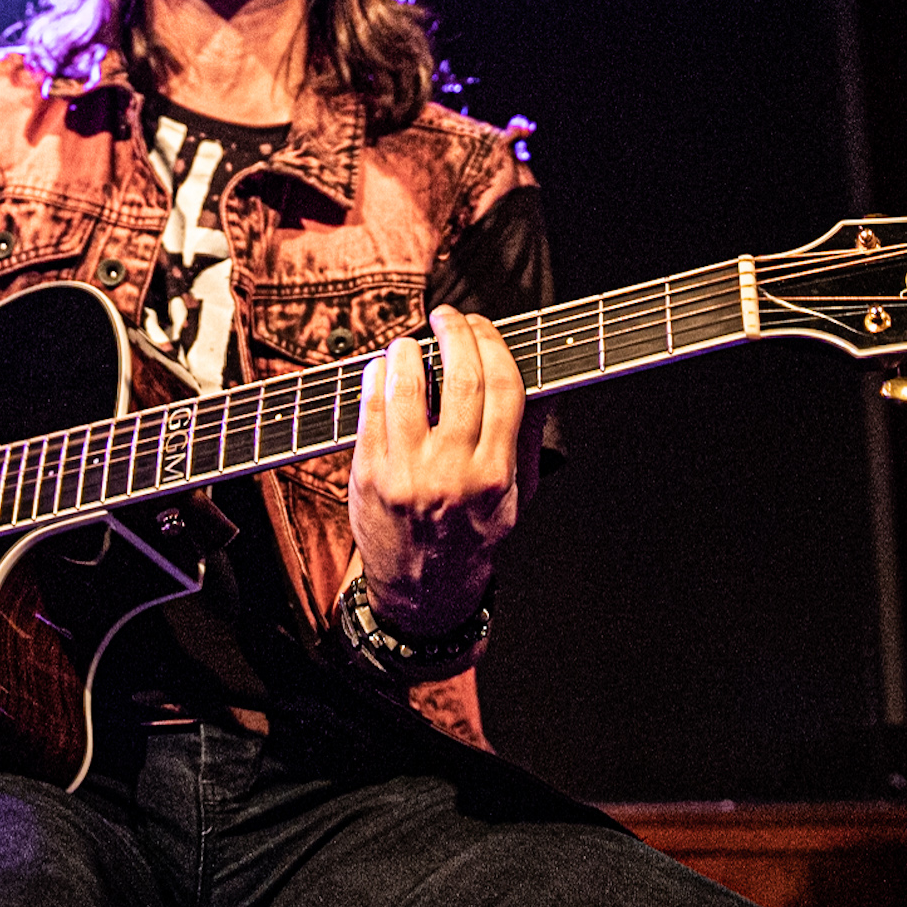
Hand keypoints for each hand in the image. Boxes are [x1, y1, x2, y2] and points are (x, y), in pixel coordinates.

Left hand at [347, 306, 522, 635]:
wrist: (422, 589)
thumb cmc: (471, 537)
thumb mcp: (515, 497)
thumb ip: (525, 440)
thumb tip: (536, 383)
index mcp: (495, 473)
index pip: (504, 388)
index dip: (494, 345)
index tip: (483, 326)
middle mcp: (453, 471)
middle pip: (461, 381)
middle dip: (456, 334)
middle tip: (447, 317)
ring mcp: (408, 473)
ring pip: (408, 390)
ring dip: (408, 353)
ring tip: (408, 343)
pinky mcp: (370, 476)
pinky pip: (370, 413)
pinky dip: (375, 381)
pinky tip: (380, 369)